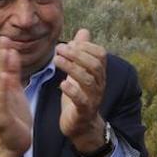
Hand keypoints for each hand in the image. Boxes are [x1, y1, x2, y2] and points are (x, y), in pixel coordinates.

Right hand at [0, 37, 32, 156]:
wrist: (14, 142)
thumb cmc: (14, 115)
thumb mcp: (14, 89)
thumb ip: (12, 72)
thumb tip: (11, 51)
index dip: (1, 53)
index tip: (5, 37)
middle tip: (4, 41)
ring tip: (4, 56)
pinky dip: (1, 91)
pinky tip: (5, 79)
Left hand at [55, 28, 109, 154]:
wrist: (81, 125)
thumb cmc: (79, 96)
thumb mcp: (80, 71)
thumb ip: (81, 52)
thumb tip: (84, 31)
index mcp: (99, 73)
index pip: (100, 54)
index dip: (85, 46)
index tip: (69, 44)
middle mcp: (99, 84)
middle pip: (94, 64)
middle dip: (76, 54)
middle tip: (59, 49)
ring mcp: (93, 98)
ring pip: (88, 80)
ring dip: (72, 68)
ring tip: (56, 61)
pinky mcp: (84, 111)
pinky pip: (82, 100)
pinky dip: (72, 91)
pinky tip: (61, 84)